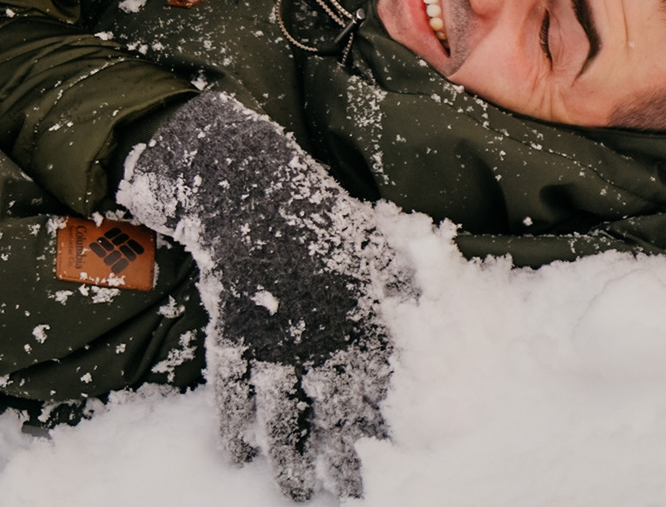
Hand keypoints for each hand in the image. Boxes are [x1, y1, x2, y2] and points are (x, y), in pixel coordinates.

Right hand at [116, 90, 413, 499]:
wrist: (253, 189)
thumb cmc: (320, 216)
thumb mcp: (376, 244)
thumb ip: (404, 283)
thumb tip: (435, 307)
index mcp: (362, 322)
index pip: (372, 397)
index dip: (371, 440)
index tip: (370, 474)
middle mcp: (321, 339)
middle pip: (328, 419)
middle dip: (329, 465)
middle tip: (326, 497)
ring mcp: (274, 340)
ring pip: (279, 416)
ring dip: (284, 459)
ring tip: (290, 489)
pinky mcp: (234, 332)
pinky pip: (230, 390)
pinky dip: (230, 425)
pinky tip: (233, 453)